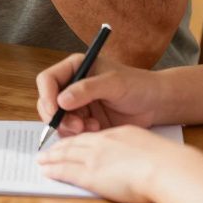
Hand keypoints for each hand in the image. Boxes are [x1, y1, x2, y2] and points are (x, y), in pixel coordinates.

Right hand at [35, 54, 165, 136]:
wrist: (155, 104)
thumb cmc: (138, 85)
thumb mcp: (114, 83)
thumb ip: (87, 89)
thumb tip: (62, 100)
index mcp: (75, 68)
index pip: (48, 80)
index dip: (47, 95)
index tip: (56, 110)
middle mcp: (71, 86)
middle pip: (48, 102)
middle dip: (58, 117)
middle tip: (76, 126)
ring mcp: (77, 105)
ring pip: (57, 120)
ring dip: (69, 127)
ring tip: (91, 127)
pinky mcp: (84, 121)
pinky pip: (70, 131)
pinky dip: (79, 134)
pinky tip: (97, 130)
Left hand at [36, 125, 192, 202]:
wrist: (165, 168)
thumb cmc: (166, 161)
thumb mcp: (148, 145)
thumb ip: (136, 148)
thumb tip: (138, 158)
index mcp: (118, 135)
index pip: (93, 136)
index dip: (80, 138)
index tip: (73, 141)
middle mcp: (102, 143)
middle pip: (75, 142)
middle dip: (60, 145)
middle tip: (48, 149)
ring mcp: (94, 157)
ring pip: (66, 153)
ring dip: (52, 156)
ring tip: (42, 158)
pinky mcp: (89, 173)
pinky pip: (65, 169)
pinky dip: (53, 168)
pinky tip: (45, 169)